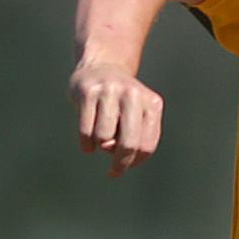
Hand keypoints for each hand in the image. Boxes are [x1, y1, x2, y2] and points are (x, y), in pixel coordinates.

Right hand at [69, 61, 163, 176]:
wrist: (101, 66)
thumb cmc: (120, 102)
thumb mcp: (136, 118)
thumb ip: (131, 138)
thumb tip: (110, 149)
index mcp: (152, 103)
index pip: (146, 145)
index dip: (136, 161)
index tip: (127, 166)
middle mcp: (133, 94)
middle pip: (128, 143)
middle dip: (120, 163)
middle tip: (114, 172)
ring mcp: (110, 91)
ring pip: (104, 137)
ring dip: (100, 146)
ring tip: (100, 138)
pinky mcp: (87, 91)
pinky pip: (86, 131)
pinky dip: (86, 144)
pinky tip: (88, 143)